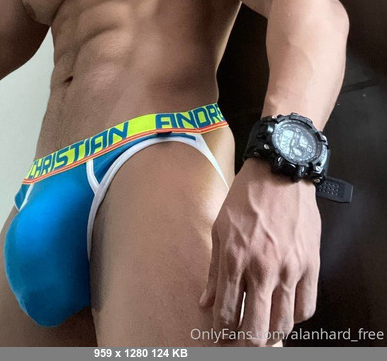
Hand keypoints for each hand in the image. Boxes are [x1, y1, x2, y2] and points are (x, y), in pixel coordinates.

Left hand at [198, 157, 320, 345]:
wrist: (280, 172)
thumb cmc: (245, 198)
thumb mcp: (220, 229)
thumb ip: (214, 270)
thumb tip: (206, 302)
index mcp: (235, 259)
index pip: (227, 314)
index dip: (221, 334)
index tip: (219, 338)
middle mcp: (263, 269)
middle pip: (257, 329)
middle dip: (246, 344)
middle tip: (241, 343)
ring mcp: (290, 268)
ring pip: (283, 323)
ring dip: (272, 334)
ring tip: (264, 332)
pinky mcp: (311, 264)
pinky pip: (307, 307)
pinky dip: (295, 317)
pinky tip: (285, 312)